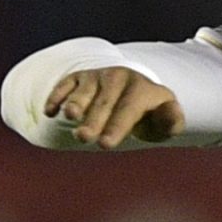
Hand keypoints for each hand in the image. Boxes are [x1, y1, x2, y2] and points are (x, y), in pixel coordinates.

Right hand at [45, 67, 183, 148]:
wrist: (134, 91)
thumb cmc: (151, 116)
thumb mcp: (166, 121)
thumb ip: (171, 121)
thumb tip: (169, 117)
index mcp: (142, 88)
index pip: (128, 109)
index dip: (116, 127)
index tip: (105, 145)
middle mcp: (118, 77)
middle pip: (104, 102)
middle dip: (94, 120)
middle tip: (84, 138)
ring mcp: (97, 76)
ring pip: (84, 91)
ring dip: (75, 103)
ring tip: (70, 116)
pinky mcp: (78, 77)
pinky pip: (65, 84)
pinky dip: (56, 96)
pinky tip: (50, 112)